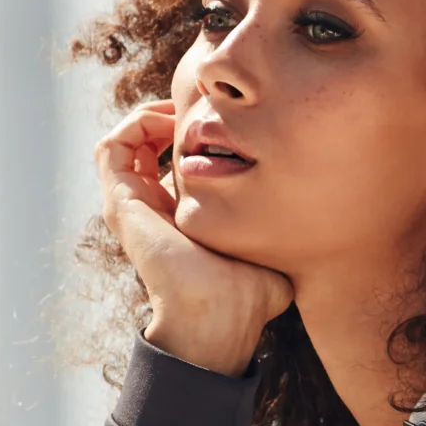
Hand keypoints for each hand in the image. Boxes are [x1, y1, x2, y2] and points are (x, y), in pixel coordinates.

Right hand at [96, 101, 292, 376]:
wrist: (218, 316)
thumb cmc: (249, 296)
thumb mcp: (267, 250)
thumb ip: (277, 229)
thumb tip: (314, 221)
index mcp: (181, 220)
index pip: (177, 166)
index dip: (199, 137)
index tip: (228, 124)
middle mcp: (152, 211)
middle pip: (149, 147)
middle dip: (173, 117)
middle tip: (204, 110)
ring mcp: (133, 206)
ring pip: (126, 142)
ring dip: (152, 116)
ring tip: (182, 111)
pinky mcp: (121, 203)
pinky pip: (112, 147)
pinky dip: (135, 123)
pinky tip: (168, 121)